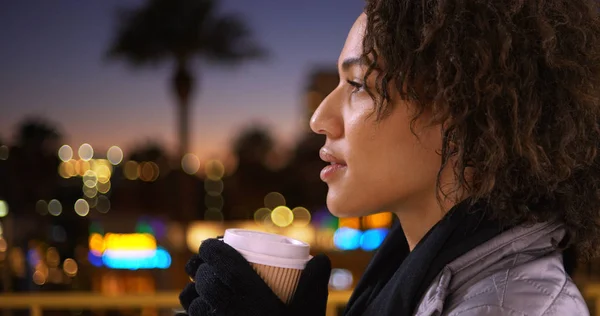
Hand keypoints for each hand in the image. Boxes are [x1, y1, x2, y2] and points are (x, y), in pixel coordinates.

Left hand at [178, 238, 330, 315]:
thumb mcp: (313, 308)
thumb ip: (317, 281)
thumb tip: (321, 257)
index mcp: (253, 299)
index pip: (224, 265)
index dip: (211, 250)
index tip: (209, 244)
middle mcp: (231, 314)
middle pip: (207, 282)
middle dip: (202, 268)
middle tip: (207, 265)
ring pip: (193, 304)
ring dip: (191, 291)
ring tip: (197, 287)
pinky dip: (188, 313)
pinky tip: (192, 309)